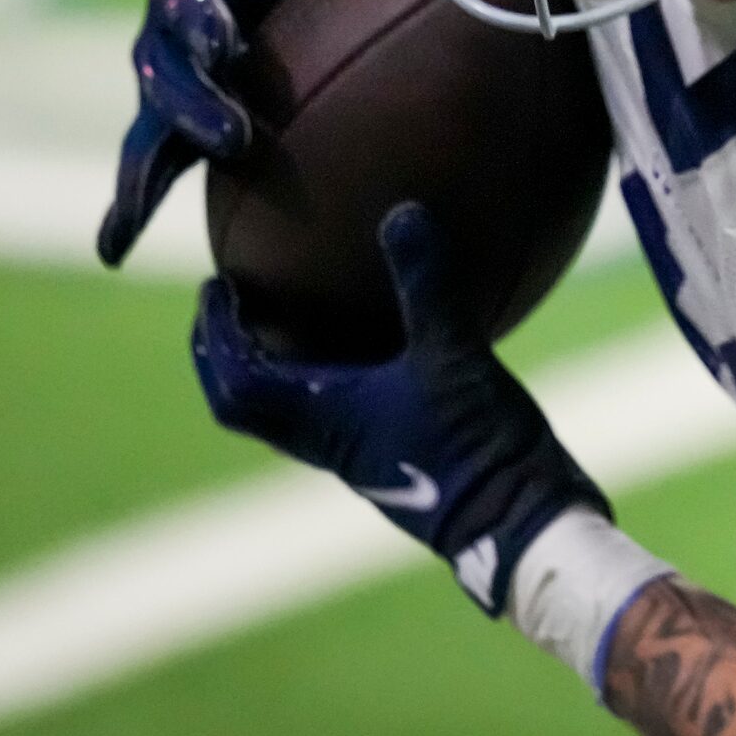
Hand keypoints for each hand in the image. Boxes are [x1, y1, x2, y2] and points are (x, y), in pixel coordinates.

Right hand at [102, 0, 374, 265]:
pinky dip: (126, 210)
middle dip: (192, 109)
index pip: (190, 9)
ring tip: (124, 228)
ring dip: (139, 178)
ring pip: (147, 136)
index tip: (224, 44)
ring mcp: (164, 93)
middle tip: (231, 139)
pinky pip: (150, 172)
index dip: (202, 29)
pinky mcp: (173, 130)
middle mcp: (165, 45)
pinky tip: (111, 252)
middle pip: (167, 80)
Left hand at [191, 203, 607, 614]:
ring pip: (293, 414)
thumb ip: (428, 284)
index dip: (215, 336)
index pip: (235, 382)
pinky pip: (346, 414)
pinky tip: (384, 348)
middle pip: (249, 404)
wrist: (522, 523)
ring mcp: (364, 455)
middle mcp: (329, 442)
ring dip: (278, 370)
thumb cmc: (474, 447)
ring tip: (294, 322)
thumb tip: (403, 211)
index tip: (214, 288)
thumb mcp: (455, 355)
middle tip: (235, 306)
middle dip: (230, 355)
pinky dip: (339, 378)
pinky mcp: (402, 458)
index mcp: (320, 421)